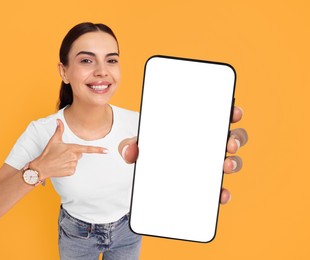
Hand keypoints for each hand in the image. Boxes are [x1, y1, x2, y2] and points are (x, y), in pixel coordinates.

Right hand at [31, 119, 107, 177]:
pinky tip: (61, 166)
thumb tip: (58, 120)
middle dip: (73, 153)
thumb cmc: (48, 153)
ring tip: (60, 160)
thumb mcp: (54, 140)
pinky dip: (68, 168)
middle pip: (79, 154)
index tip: (107, 151)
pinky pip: (73, 168)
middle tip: (62, 154)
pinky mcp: (71, 172)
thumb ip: (59, 130)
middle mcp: (74, 157)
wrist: (41, 167)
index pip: (88, 149)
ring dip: (70, 161)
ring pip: (76, 161)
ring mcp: (73, 165)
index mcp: (72, 148)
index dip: (98, 150)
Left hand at [119, 106, 247, 203]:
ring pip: (232, 161)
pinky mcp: (207, 185)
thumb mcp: (140, 146)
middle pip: (232, 137)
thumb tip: (129, 151)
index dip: (231, 112)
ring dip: (234, 163)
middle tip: (229, 143)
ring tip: (225, 166)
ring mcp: (210, 165)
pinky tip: (221, 195)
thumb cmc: (150, 151)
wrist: (147, 176)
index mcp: (197, 128)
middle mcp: (209, 145)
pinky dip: (223, 192)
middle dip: (236, 138)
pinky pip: (221, 188)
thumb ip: (131, 146)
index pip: (219, 116)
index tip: (233, 112)